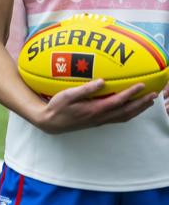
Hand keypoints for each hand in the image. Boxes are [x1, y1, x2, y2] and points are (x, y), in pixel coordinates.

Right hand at [32, 79, 156, 133]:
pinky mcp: (98, 122)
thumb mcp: (67, 95)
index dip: (131, 93)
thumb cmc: (57, 107)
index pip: (118, 101)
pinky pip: (119, 119)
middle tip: (154, 95)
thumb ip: (85, 89)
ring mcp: (100, 121)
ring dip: (138, 110)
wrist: (51, 123)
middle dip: (141, 103)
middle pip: (126, 111)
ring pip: (125, 116)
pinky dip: (130, 114)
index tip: (142, 85)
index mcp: (94, 110)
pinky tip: (132, 109)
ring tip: (148, 102)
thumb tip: (102, 81)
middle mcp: (100, 117)